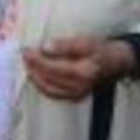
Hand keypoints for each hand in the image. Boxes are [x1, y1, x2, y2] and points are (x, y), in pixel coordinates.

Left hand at [21, 36, 135, 101]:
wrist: (115, 63)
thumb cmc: (101, 49)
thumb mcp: (85, 41)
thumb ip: (65, 45)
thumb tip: (45, 47)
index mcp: (83, 73)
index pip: (53, 68)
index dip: (38, 60)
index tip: (27, 50)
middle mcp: (79, 87)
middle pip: (49, 79)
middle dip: (33, 67)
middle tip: (24, 55)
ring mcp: (77, 95)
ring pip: (48, 89)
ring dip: (35, 76)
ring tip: (27, 63)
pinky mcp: (74, 97)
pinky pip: (53, 94)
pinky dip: (42, 85)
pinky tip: (35, 74)